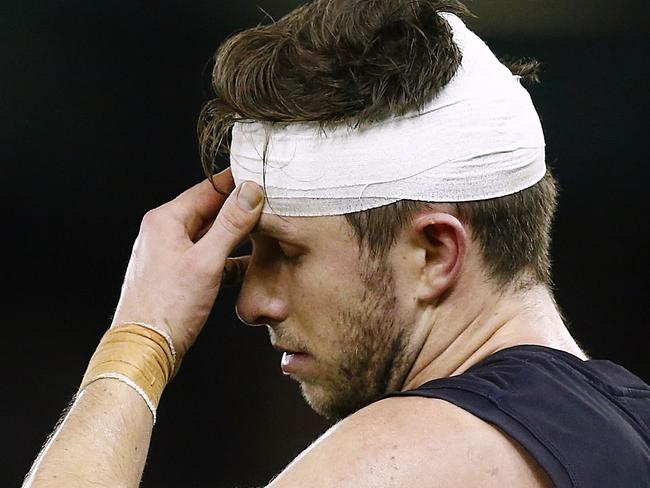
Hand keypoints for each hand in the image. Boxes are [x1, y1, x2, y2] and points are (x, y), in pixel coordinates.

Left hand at [111, 168, 262, 358]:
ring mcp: (170, 254)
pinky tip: (248, 265)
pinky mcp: (177, 275)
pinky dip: (227, 258)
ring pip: (210, 235)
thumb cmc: (168, 306)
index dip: (236, 183)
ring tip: (265, 232)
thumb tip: (250, 192)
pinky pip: (207, 257)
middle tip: (271, 205)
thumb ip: (231, 224)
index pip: (208, 189)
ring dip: (235, 235)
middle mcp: (165, 232)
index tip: (261, 177)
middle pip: (210, 211)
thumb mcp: (206, 261)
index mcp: (166, 220)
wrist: (145, 348)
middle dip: (239, 210)